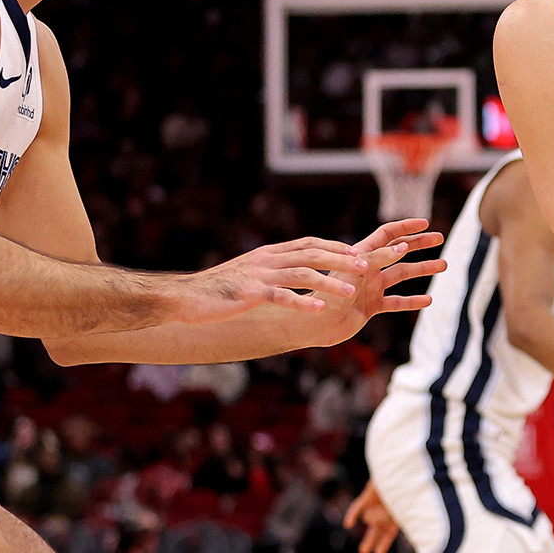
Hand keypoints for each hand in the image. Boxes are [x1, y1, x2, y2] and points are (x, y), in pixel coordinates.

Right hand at [176, 237, 368, 325]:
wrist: (187, 297)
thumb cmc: (219, 290)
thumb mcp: (249, 274)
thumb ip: (271, 270)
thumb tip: (293, 272)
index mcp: (269, 254)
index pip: (308, 243)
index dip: (334, 246)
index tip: (357, 252)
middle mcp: (267, 259)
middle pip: (311, 253)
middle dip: (340, 259)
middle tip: (366, 266)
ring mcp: (258, 275)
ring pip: (302, 273)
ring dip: (329, 281)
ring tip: (351, 292)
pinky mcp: (250, 293)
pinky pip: (281, 296)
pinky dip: (302, 301)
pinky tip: (319, 309)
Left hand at [314, 219, 446, 345]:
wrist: (314, 324)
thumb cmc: (328, 295)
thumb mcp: (354, 273)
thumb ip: (377, 260)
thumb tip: (403, 246)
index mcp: (362, 255)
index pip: (388, 235)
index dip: (406, 227)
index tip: (426, 223)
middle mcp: (369, 269)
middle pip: (399, 251)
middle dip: (420, 244)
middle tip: (441, 238)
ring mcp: (371, 288)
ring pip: (402, 275)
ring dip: (422, 269)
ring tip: (443, 265)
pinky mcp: (371, 307)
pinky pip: (396, 302)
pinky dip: (412, 301)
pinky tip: (427, 300)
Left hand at [344, 481, 401, 552]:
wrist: (399, 468)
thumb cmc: (403, 489)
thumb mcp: (396, 509)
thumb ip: (381, 517)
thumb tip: (366, 520)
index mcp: (399, 515)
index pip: (390, 533)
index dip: (384, 544)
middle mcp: (388, 510)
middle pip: (377, 529)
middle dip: (371, 540)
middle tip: (362, 552)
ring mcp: (378, 502)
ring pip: (368, 518)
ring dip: (372, 518)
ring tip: (375, 514)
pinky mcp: (368, 493)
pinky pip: (358, 506)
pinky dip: (352, 515)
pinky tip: (347, 525)